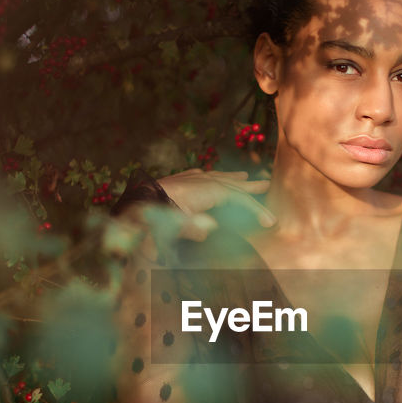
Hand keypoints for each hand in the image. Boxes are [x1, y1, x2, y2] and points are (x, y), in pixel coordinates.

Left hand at [156, 168, 275, 240]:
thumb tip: (210, 227)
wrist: (131, 205)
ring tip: (244, 175)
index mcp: (205, 191)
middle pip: (231, 183)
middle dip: (249, 185)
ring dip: (231, 177)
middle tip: (267, 184)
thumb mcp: (176, 225)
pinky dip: (208, 176)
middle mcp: (199, 181)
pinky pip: (198, 176)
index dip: (255, 209)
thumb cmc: (153, 216)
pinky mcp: (174, 182)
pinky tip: (206, 174)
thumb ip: (195, 228)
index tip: (270, 222)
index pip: (238, 198)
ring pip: (216, 177)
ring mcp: (186, 180)